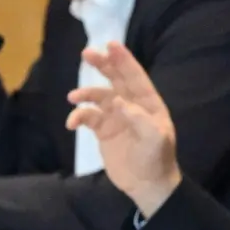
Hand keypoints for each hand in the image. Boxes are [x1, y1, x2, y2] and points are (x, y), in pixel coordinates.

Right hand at [66, 43, 181, 216]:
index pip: (135, 77)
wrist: (147, 185)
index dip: (124, 60)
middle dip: (103, 65)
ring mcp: (116, 117)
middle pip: (115, 80)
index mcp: (149, 104)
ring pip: (98, 97)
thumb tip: (118, 101)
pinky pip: (88, 117)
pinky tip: (72, 123)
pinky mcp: (103, 131)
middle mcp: (132, 106)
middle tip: (88, 53)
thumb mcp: (155, 139)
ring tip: (73, 97)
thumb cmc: (156, 159)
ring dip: (86, 93)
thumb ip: (139, 118)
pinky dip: (79, 116)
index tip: (111, 44)